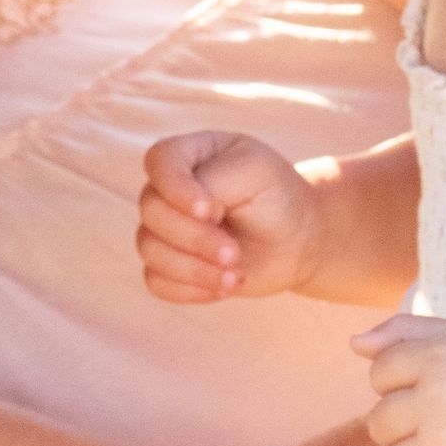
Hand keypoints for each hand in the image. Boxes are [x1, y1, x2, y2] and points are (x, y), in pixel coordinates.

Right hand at [137, 131, 322, 301]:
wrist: (295, 241)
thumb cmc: (277, 196)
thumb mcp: (256, 173)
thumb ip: (214, 181)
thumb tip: (187, 213)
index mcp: (190, 155)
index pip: (159, 161)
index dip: (176, 188)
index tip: (212, 211)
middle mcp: (169, 190)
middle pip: (151, 210)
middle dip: (194, 237)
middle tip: (234, 253)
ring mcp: (166, 227)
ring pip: (150, 249)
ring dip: (193, 269)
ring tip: (234, 276)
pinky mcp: (169, 264)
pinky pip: (156, 281)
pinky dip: (190, 290)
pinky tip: (222, 287)